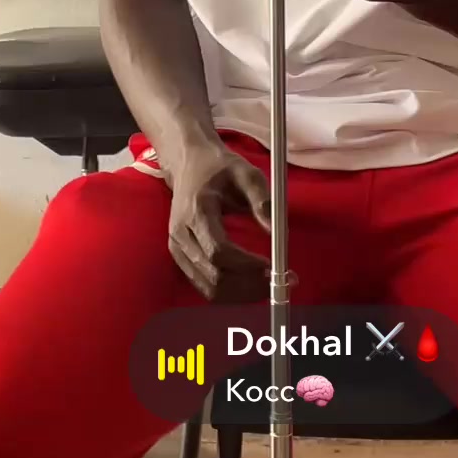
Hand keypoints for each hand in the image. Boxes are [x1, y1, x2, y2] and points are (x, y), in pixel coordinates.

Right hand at [165, 140, 272, 302]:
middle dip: (248, 285)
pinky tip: (249, 283)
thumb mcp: (246, 173)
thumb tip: (279, 235)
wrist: (188, 163)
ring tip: (267, 284)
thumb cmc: (219, 167)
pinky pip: (203, 286)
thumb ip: (263, 201)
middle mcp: (181, 234)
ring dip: (241, 294)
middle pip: (214, 276)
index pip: (218, 250)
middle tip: (277, 281)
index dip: (247, 265)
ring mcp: (177, 248)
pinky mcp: (179, 257)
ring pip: (208, 288)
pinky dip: (229, 292)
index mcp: (197, 210)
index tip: (272, 266)